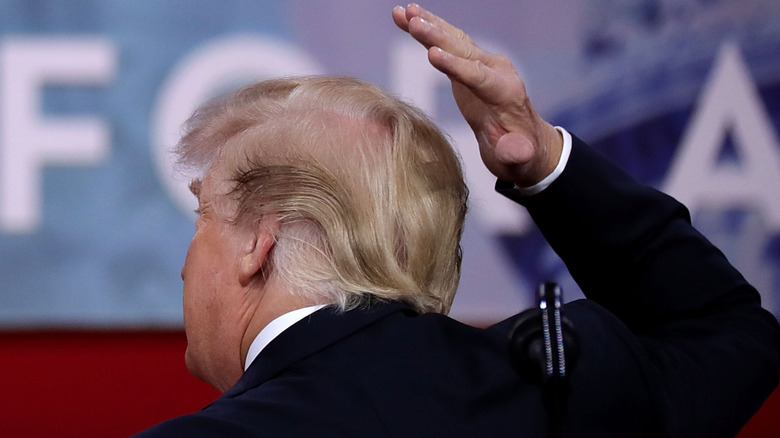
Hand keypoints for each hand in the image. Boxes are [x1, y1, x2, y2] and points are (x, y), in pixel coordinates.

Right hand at [393, 4, 561, 186]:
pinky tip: (407, 19)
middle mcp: (496, 71)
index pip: (479, 76)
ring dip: (429, 25)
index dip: (455, 66)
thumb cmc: (521, 155)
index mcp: (506, 93)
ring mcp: (482, 65)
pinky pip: (447, 44)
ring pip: (454, 40)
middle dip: (437, 36)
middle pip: (463, 50)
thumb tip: (512, 151)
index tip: (431, 55)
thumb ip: (517, 154)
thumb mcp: (521, 160)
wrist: (526, 142)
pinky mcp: (468, 66)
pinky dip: (428, 30)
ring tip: (403, 12)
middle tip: (413, 22)